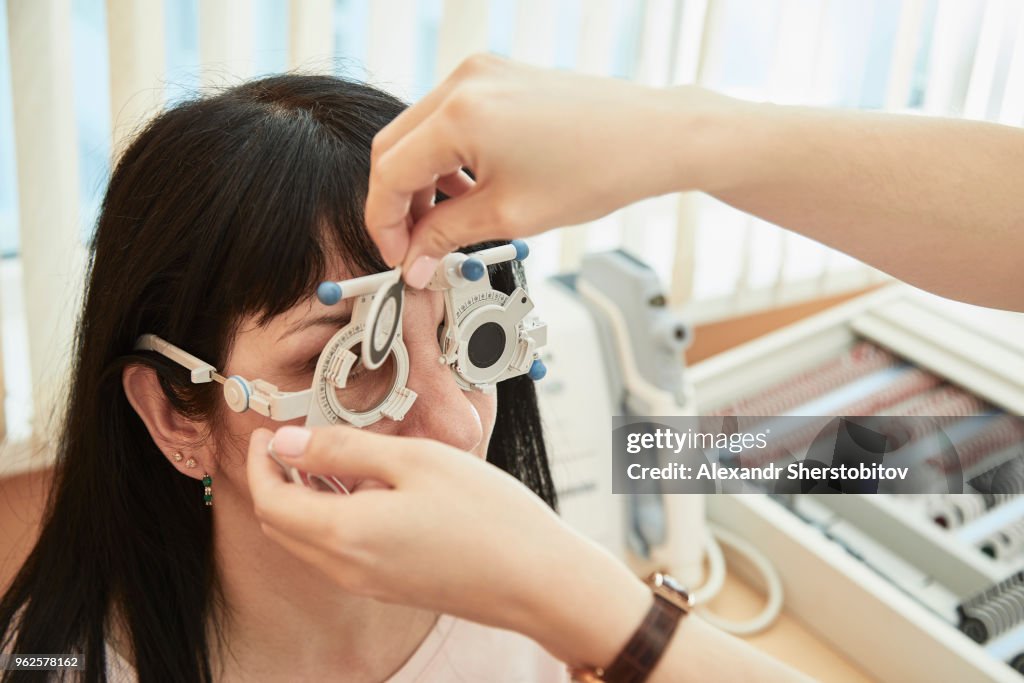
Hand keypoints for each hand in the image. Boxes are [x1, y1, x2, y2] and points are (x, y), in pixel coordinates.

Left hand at [246, 425, 647, 665]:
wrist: (538, 580)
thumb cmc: (487, 515)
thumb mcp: (414, 460)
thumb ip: (343, 450)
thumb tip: (288, 443)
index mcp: (344, 534)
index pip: (270, 501)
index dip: (260, 463)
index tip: (268, 431)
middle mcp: (346, 569)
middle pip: (280, 526)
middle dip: (273, 481)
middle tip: (288, 439)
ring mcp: (368, 584)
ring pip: (307, 541)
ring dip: (301, 500)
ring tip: (326, 456)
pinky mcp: (390, 587)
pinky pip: (338, 553)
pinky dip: (330, 519)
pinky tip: (362, 488)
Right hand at [365, 54, 726, 286]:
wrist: (653, 136)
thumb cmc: (599, 167)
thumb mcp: (510, 215)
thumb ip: (447, 237)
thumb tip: (415, 260)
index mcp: (460, 113)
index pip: (389, 172)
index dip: (384, 223)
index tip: (397, 255)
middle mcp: (463, 82)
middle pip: (394, 148)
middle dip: (397, 202)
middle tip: (414, 245)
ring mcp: (481, 74)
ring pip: (419, 133)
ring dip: (422, 180)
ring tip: (446, 223)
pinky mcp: (498, 77)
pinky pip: (449, 118)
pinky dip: (447, 157)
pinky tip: (467, 190)